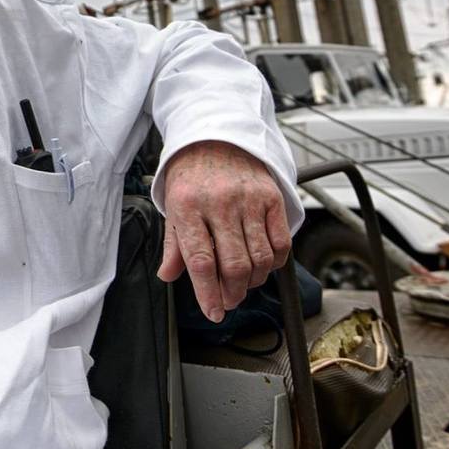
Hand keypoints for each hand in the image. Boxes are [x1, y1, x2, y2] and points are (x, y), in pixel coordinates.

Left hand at [156, 141, 291, 322]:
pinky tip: (263, 264)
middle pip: (233, 265)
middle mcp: (219, 204)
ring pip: (259, 259)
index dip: (208, 294)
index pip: (200, 261)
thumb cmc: (191, 176)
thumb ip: (174, 245)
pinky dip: (274, 263)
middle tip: (227, 300)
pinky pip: (280, 243)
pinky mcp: (271, 197)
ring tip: (242, 283)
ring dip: (253, 281)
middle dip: (232, 293)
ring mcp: (248, 200)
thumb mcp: (173, 207)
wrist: (216, 136)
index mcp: (188, 207)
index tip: (213, 312)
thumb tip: (168, 275)